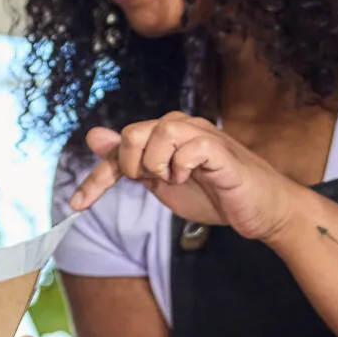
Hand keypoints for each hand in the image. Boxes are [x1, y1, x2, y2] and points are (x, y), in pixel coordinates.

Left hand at [68, 112, 304, 240]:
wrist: (260, 211)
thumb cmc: (214, 195)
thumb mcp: (160, 182)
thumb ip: (130, 162)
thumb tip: (94, 136)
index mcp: (164, 134)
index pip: (119, 147)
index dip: (96, 178)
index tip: (77, 205)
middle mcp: (182, 125)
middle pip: (132, 134)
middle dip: (131, 168)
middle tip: (155, 183)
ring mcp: (202, 134)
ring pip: (157, 134)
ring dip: (157, 167)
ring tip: (176, 179)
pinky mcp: (220, 150)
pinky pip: (187, 147)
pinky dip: (181, 168)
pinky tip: (192, 177)